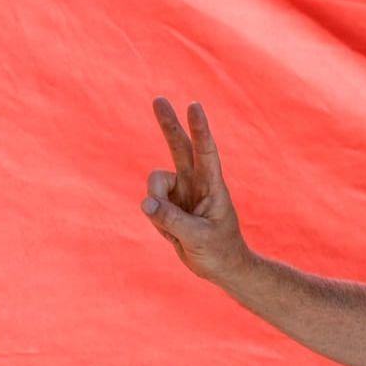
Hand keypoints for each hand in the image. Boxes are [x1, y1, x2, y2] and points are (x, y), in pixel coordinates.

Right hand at [142, 98, 248, 281]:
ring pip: (155, 184)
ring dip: (156, 203)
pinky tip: (172, 233)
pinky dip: (156, 219)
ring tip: (173, 226)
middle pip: (179, 147)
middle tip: (159, 99)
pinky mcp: (169, 204)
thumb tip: (145, 202)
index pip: (206, 152)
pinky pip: (151, 205)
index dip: (200, 129)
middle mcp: (196, 183)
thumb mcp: (197, 237)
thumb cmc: (219, 250)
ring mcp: (181, 192)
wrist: (220, 266)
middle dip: (168, 124)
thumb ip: (171, 219)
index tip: (194, 105)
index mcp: (212, 186)